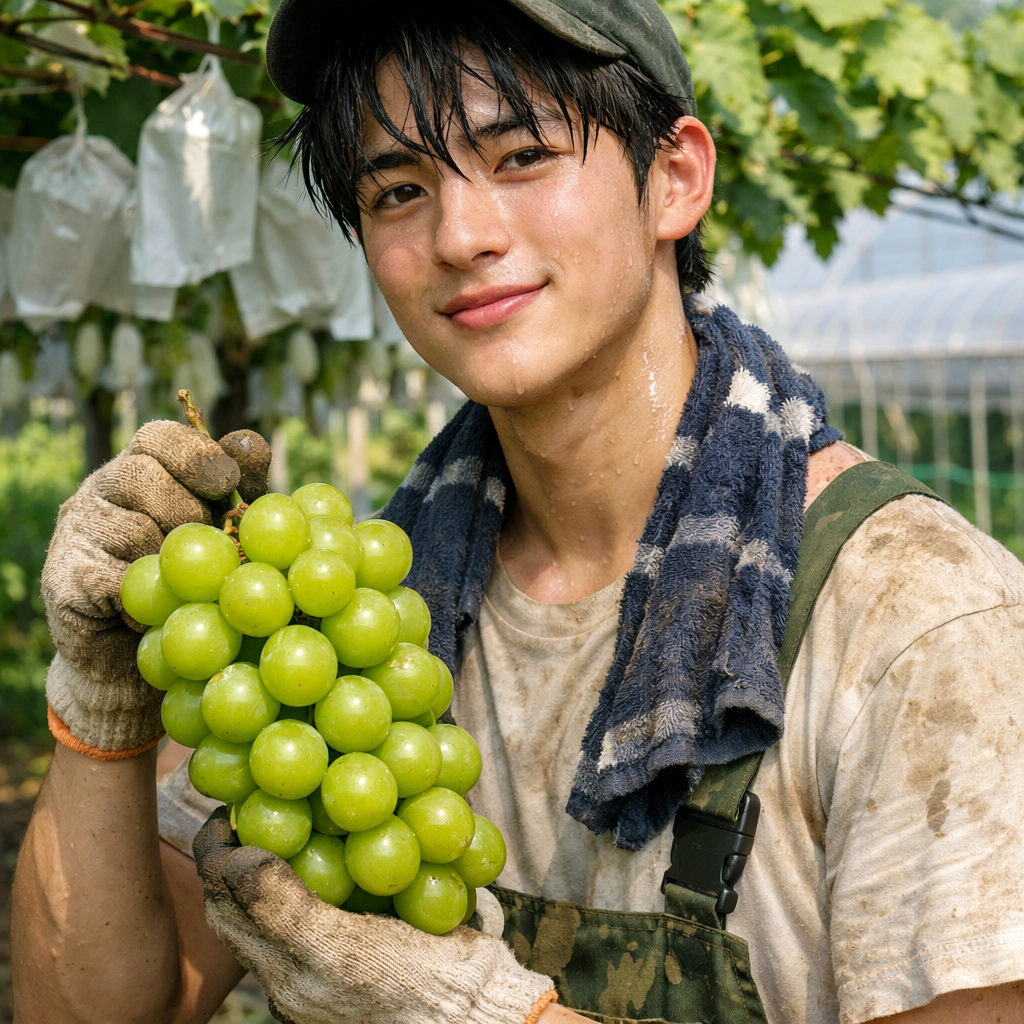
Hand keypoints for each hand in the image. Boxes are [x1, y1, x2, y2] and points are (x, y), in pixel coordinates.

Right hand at [41, 421, 270, 756]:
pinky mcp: (64, 580)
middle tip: (210, 543)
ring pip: (132, 529)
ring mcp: (77, 533)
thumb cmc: (193, 582)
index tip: (228, 483)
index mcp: (141, 469)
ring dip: (172, 561)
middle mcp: (101, 492)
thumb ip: (240, 487)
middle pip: (141, 474)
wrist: (141, 660)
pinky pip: (114, 582)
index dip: (196, 455)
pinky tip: (163, 613)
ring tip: (187, 584)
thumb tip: (251, 443)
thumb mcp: (226, 531)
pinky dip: (150, 600)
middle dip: (187, 511)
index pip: (158, 438)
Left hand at [193, 809, 554, 1023]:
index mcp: (284, 974)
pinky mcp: (381, 937)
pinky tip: (361, 826)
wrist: (482, 1010)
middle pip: (255, 900)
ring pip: (297, 892)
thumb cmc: (412, 989)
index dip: (218, 854)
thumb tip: (233, 858)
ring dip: (292, 847)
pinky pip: (345, 889)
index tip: (230, 805)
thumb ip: (283, 910)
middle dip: (247, 846)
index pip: (228, 905)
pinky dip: (342, 854)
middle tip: (262, 797)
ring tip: (305, 803)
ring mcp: (343, 951)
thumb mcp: (340, 951)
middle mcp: (304, 966)